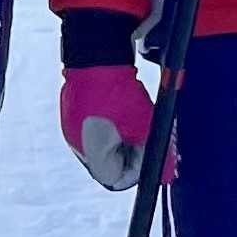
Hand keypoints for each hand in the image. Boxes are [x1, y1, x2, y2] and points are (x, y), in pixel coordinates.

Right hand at [61, 65, 153, 190]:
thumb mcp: (143, 127)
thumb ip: (153, 156)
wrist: (96, 57)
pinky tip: (121, 107)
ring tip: (135, 117)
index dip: (136, 170)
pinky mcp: (73, 110)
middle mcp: (76, 144)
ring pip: (103, 144)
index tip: (149, 155)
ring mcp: (71, 126)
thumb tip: (165, 176)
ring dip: (122, 136)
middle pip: (108, 163)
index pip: (115, 179)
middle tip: (146, 136)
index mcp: (90, 153)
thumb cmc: (118, 94)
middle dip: (131, 153)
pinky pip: (95, 127)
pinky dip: (111, 123)